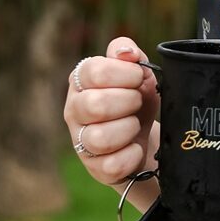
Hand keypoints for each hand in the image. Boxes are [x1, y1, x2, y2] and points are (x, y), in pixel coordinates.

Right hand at [63, 36, 159, 187]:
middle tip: (138, 102)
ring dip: (128, 129)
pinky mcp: (95, 168)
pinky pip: (112, 165)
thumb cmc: (136, 101)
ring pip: (100, 138)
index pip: (94, 71)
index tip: (139, 78)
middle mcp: (74, 110)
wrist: (145, 139)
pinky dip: (132, 156)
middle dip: (128, 102)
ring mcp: (81, 141)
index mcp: (82, 81)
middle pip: (95, 105)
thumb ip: (130, 56)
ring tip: (135, 125)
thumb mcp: (137, 74)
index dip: (125, 74)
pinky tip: (135, 148)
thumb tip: (127, 52)